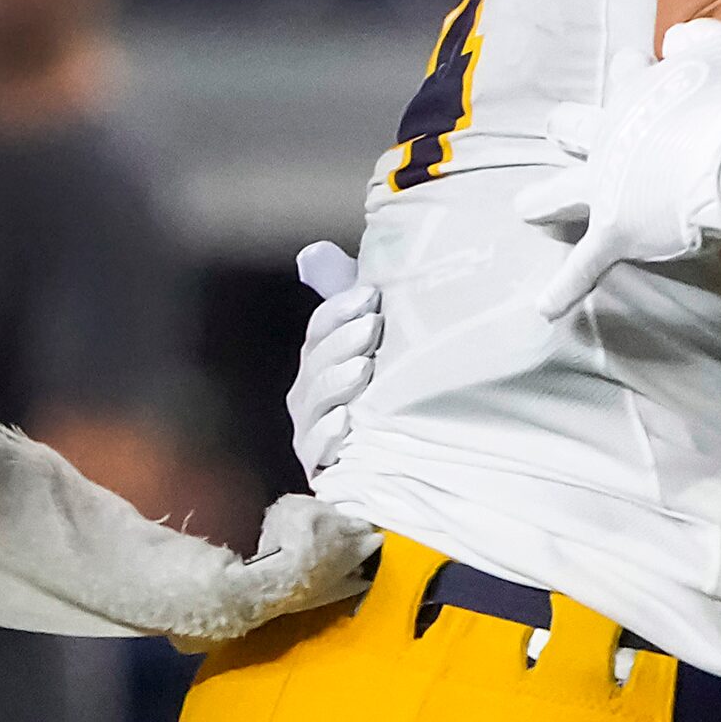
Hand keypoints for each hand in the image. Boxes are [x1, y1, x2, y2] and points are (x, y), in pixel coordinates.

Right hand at [287, 241, 379, 484]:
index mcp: (319, 361)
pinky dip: (329, 435)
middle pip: (315, 365)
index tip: (371, 295)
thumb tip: (313, 253)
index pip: (319, 330)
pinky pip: (317, 452)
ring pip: (315, 403)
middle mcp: (309, 395)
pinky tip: (346, 423)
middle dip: (341, 344)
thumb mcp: (372, 335)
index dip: (338, 310)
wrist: (411, 455)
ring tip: (364, 369)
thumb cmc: (390, 386)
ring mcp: (312, 432)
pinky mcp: (323, 467)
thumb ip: (345, 294)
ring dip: (336, 384)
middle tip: (373, 328)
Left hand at [517, 20, 720, 318]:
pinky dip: (564, 289)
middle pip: (577, 127)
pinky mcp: (617, 231)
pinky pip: (585, 266)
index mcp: (638, 90)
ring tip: (524, 207)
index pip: (626, 69)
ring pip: (562, 193)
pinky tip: (544, 308)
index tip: (644, 64)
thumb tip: (676, 40)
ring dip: (543, 200)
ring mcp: (609, 187)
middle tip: (559, 128)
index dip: (634, 66)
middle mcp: (612, 136)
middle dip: (568, 128)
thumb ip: (698, 37)